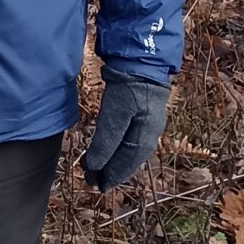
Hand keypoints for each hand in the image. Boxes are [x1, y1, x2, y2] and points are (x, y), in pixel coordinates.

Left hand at [81, 69, 168, 190]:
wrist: (142, 58)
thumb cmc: (130, 85)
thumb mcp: (116, 113)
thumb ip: (107, 139)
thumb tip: (95, 165)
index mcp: (146, 134)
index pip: (127, 160)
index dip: (111, 173)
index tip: (96, 184)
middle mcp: (150, 132)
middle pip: (129, 158)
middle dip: (112, 171)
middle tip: (94, 182)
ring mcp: (148, 123)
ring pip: (130, 151)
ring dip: (114, 162)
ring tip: (99, 172)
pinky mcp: (142, 114)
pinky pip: (131, 140)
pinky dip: (119, 150)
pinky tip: (111, 153)